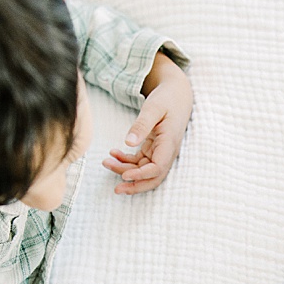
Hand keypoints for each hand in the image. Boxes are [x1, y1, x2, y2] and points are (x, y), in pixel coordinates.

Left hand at [103, 52, 192, 194]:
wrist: (177, 94)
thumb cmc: (167, 98)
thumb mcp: (153, 108)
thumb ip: (141, 126)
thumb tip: (128, 142)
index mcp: (169, 143)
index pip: (157, 168)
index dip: (141, 175)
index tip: (124, 175)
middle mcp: (166, 151)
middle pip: (153, 177)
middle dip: (135, 185)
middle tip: (116, 190)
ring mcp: (160, 151)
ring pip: (143, 170)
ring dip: (125, 170)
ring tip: (106, 163)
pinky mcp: (153, 148)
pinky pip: (139, 161)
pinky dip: (126, 161)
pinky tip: (113, 154)